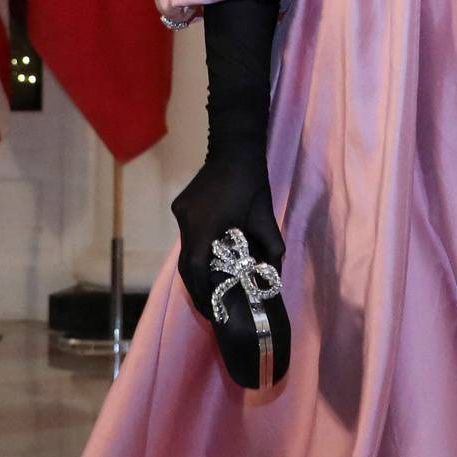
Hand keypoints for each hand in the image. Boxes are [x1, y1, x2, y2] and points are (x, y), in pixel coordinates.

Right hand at [171, 153, 291, 387]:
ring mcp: (181, 213)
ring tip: (211, 288)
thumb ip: (270, 246)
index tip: (212, 309)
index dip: (202, 292)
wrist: (235, 147)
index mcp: (206, 226)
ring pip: (184, 251)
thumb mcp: (265, 216)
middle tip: (211, 307)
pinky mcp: (181, 206)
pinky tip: (210, 259)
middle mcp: (187, 221)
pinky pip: (187, 235)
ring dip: (196, 270)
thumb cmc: (253, 183)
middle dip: (197, 288)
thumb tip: (275, 274)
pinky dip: (196, 250)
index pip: (196, 269)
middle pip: (185, 265)